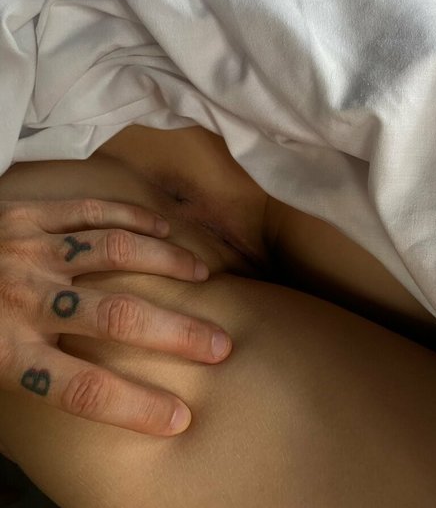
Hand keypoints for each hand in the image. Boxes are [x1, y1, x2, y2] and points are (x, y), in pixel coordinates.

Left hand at [0, 199, 231, 437]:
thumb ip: (17, 378)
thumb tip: (73, 394)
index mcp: (4, 350)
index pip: (80, 390)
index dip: (135, 408)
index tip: (179, 417)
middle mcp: (26, 300)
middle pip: (116, 318)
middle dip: (176, 334)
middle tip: (220, 345)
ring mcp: (31, 250)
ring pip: (113, 253)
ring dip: (166, 265)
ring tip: (201, 276)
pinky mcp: (28, 213)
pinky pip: (90, 212)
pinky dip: (133, 219)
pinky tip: (163, 230)